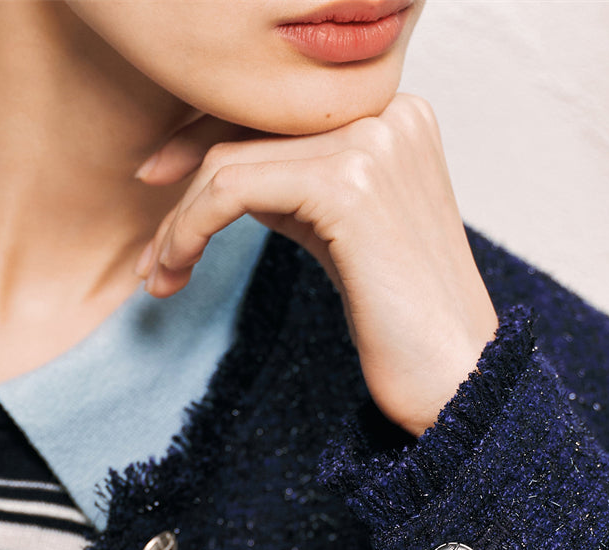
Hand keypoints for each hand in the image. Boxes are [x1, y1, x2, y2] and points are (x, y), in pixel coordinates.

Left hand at [135, 96, 498, 437]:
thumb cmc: (406, 325)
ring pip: (228, 160)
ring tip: (159, 276)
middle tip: (150, 251)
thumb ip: (301, 187)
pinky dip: (189, 229)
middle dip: (181, 186)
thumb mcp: (347, 234)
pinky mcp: (346, 185)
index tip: (159, 188)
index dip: (204, 142)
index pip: (274, 109)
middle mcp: (389, 111)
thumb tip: (227, 170)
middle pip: (246, 125)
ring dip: (178, 223)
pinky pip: (231, 189)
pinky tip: (175, 270)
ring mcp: (371, 142)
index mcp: (396, 113)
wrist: (458, 381)